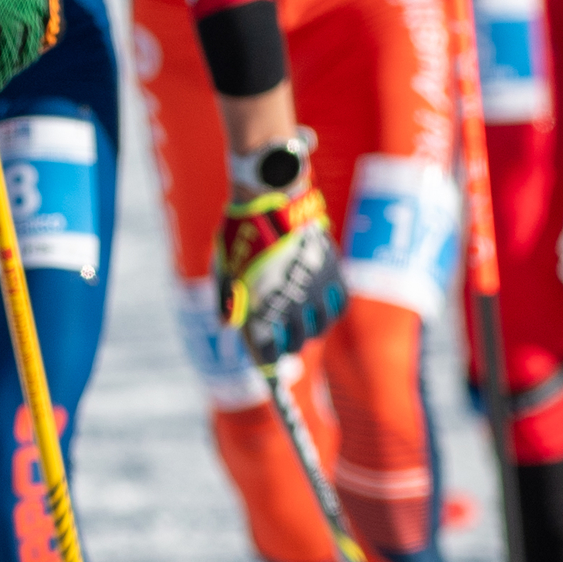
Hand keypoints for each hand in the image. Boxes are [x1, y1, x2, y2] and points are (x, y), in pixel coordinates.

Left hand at [220, 168, 345, 362]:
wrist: (270, 198)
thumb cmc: (241, 233)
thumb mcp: (224, 268)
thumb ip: (225, 300)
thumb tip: (227, 326)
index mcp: (259, 305)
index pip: (266, 350)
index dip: (266, 362)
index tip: (266, 364)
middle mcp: (289, 301)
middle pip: (294, 341)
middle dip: (286, 347)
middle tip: (282, 345)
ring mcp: (313, 287)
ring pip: (318, 327)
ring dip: (308, 333)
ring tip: (300, 329)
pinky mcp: (331, 270)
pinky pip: (338, 305)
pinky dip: (329, 314)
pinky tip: (319, 312)